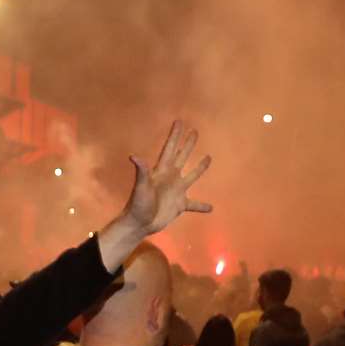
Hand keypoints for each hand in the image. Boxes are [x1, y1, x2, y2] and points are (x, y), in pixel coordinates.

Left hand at [122, 120, 211, 235]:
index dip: (175, 135)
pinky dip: (202, 206)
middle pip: (182, 157)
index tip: (179, 121)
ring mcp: (176, 191)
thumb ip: (141, 171)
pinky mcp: (179, 205)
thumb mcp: (140, 186)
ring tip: (208, 158)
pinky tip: (211, 208)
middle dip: (188, 144)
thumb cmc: (138, 204)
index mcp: (162, 171)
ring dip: (200, 167)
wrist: (140, 224)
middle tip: (195, 132)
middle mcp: (171, 178)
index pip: (170, 149)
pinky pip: (194, 205)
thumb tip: (133, 156)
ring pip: (192, 176)